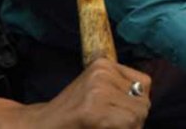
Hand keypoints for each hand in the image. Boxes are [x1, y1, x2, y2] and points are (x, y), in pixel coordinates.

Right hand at [0, 59, 150, 128]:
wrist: (40, 126)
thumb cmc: (73, 115)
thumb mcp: (97, 91)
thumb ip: (121, 90)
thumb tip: (146, 102)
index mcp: (104, 64)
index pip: (144, 84)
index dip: (136, 103)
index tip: (118, 112)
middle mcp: (102, 71)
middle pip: (143, 102)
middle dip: (133, 120)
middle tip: (110, 124)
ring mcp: (98, 88)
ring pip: (137, 115)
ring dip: (128, 128)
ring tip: (104, 127)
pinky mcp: (93, 108)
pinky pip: (127, 123)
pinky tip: (97, 128)